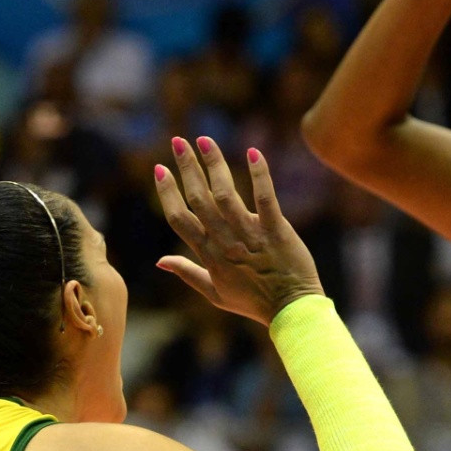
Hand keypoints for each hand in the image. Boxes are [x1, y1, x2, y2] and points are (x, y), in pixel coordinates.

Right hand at [153, 137, 322, 325]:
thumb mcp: (214, 293)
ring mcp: (250, 235)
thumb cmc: (253, 302)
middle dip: (187, 168)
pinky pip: (266, 199)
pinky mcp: (276, 230)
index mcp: (209, 255)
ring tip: (204, 140)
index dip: (167, 192)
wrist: (291, 310)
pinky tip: (253, 152)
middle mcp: (225, 242)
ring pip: (225, 194)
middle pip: (199, 199)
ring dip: (214, 164)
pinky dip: (259, 175)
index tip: (160, 169)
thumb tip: (160, 260)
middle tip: (177, 141)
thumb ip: (186, 272)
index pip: (180, 218)